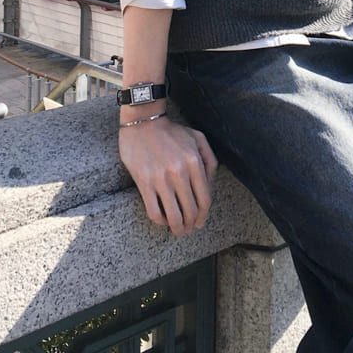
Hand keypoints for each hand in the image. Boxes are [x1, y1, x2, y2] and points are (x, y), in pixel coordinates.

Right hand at [118, 116, 215, 236]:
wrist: (142, 122)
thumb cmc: (171, 132)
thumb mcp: (198, 138)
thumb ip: (209, 161)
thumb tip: (210, 187)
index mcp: (195, 162)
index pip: (204, 199)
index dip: (204, 216)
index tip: (200, 223)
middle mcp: (180, 172)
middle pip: (191, 210)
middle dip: (192, 225)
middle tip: (188, 230)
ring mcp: (161, 178)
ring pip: (173, 215)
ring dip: (178, 228)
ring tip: (177, 231)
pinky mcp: (144, 182)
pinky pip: (154, 210)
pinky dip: (160, 220)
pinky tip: (162, 221)